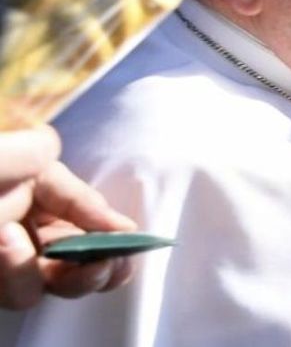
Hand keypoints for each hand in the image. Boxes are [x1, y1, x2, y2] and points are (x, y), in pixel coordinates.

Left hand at [0, 131, 137, 309]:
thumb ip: (33, 148)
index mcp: (27, 184)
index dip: (110, 225)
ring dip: (35, 268)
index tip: (129, 241)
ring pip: (42, 283)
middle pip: (74, 256)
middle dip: (93, 263)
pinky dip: (12, 276)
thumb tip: (54, 151)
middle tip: (97, 262)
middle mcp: (16, 222)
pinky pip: (12, 292)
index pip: (83, 207)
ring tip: (6, 241)